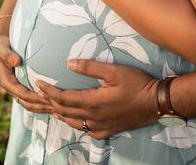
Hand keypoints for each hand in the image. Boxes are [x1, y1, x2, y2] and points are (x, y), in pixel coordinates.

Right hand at [0, 18, 53, 113]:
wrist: (0, 45)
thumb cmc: (2, 45)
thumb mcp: (2, 48)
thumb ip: (8, 55)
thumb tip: (16, 61)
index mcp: (6, 81)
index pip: (21, 93)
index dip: (33, 97)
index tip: (46, 96)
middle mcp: (11, 88)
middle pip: (26, 103)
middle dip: (40, 106)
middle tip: (56, 106)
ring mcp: (16, 89)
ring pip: (29, 104)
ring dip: (41, 108)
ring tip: (57, 108)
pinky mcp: (21, 87)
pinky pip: (31, 100)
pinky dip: (40, 104)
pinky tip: (52, 104)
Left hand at [36, 59, 160, 138]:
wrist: (157, 102)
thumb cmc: (137, 83)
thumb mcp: (114, 71)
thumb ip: (90, 67)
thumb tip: (68, 64)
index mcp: (92, 102)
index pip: (63, 98)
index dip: (48, 91)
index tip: (38, 83)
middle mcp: (93, 117)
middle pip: (65, 111)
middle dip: (50, 102)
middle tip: (40, 94)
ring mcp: (101, 126)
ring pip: (74, 123)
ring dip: (60, 114)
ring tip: (52, 106)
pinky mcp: (109, 130)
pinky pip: (87, 131)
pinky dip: (76, 124)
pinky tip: (76, 120)